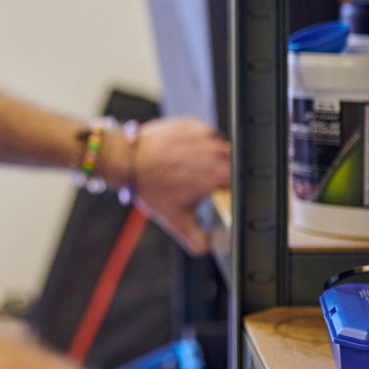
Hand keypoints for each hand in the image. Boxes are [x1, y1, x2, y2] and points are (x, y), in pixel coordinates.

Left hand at [101, 117, 228, 254]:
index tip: (221, 195)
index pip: (241, 183)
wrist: (127, 159)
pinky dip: (200, 144)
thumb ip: (200, 241)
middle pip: (233, 164)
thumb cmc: (150, 187)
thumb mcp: (177, 222)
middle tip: (201, 183)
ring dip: (212, 158)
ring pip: (221, 148)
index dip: (231, 191)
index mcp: (217, 174)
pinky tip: (185, 154)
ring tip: (191, 168)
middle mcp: (215, 151)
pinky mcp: (194, 123)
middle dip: (221, 174)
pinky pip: (207, 135)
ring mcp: (205, 134)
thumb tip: (216, 245)